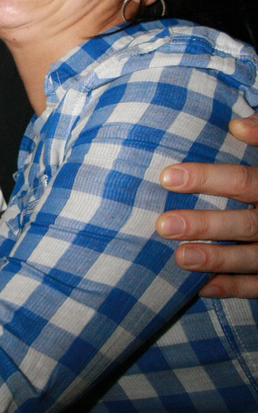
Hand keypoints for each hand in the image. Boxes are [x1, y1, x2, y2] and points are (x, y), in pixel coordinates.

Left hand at [156, 162, 257, 297]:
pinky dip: (233, 287)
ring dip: (216, 259)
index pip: (244, 181)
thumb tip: (235, 124)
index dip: (207, 178)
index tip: (166, 177)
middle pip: (244, 223)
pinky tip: (202, 287)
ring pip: (251, 258)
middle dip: (205, 225)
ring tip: (179, 257)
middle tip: (163, 225)